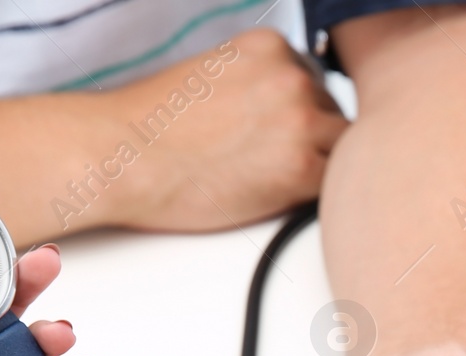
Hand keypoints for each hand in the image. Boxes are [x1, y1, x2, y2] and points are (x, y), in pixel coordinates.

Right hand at [102, 30, 346, 231]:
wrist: (125, 154)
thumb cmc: (154, 125)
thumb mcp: (213, 74)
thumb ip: (257, 83)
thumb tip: (286, 112)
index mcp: (269, 47)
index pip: (314, 83)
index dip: (299, 114)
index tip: (273, 133)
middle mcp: (291, 77)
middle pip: (332, 114)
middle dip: (312, 140)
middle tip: (270, 163)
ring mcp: (300, 121)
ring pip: (341, 149)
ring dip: (318, 166)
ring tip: (274, 181)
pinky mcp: (300, 168)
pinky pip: (333, 185)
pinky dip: (314, 195)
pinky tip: (278, 197)